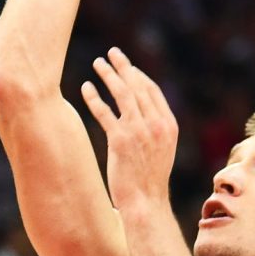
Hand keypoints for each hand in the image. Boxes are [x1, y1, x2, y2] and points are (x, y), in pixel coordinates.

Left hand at [78, 47, 178, 215]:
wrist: (146, 202)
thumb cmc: (150, 179)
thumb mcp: (162, 150)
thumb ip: (156, 129)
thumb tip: (144, 113)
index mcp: (168, 125)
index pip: (152, 91)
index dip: (138, 76)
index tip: (126, 67)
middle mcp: (156, 124)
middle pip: (137, 86)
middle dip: (123, 67)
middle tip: (111, 53)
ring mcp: (139, 131)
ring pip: (122, 94)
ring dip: (108, 75)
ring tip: (97, 63)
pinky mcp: (120, 141)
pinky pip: (105, 112)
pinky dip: (94, 98)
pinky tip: (86, 88)